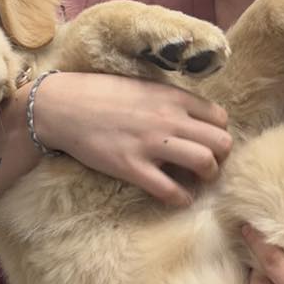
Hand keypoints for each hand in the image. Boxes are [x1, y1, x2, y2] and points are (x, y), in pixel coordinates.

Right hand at [32, 72, 231, 205]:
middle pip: (221, 142)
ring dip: (207, 176)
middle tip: (209, 164)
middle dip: (221, 157)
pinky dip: (181, 198)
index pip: (219, 118)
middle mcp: (168, 119)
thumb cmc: (102, 93)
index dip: (219, 133)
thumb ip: (171, 100)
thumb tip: (194, 118)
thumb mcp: (144, 85)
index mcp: (173, 97)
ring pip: (204, 164)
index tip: (209, 142)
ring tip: (197, 179)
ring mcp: (151, 144)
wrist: (63, 106)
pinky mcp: (132, 167)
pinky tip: (179, 197)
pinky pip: (170, 190)